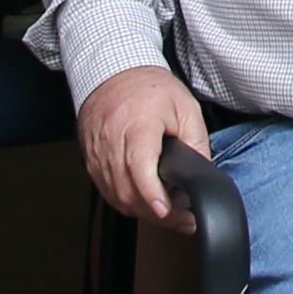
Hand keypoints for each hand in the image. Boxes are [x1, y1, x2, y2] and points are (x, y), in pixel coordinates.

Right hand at [78, 65, 209, 226]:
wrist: (114, 74)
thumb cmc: (150, 89)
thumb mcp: (186, 107)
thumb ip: (196, 142)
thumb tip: (201, 172)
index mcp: (137, 123)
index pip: (138, 164)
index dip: (151, 192)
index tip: (165, 210)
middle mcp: (112, 141)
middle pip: (127, 189)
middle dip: (156, 212)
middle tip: (184, 219)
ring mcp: (98, 154)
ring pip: (116, 196)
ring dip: (142, 211)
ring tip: (168, 212)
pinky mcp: (91, 162)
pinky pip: (108, 192)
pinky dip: (127, 202)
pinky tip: (145, 201)